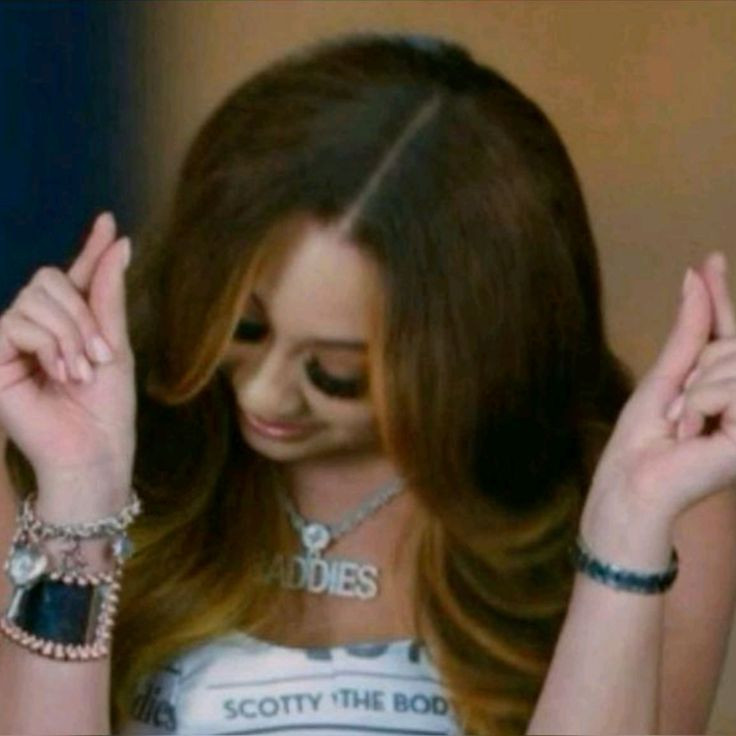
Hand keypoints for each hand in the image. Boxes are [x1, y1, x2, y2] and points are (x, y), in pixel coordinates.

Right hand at [0, 212, 136, 486]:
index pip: (77, 276)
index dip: (92, 248)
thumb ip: (107, 295)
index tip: (109, 221)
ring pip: (36, 299)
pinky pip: (16, 321)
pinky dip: (49, 344)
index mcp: (71, 323)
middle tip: (99, 356)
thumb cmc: (106, 407)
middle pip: (50, 279)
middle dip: (82, 315)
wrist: (92, 451)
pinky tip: (60, 373)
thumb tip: (119, 242)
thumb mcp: (114, 345)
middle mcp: (38, 326)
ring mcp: (12, 340)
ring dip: (70, 334)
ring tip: (81, 373)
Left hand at [588, 251, 735, 522]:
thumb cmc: (643, 439)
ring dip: (693, 393)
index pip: (726, 332)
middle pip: (729, 344)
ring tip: (685, 428)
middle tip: (678, 413)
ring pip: (730, 360)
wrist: (633, 484)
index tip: (709, 260)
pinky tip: (695, 436)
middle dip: (693, 370)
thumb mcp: (667, 375)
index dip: (720, 295)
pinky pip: (729, 386)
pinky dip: (699, 405)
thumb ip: (692, 329)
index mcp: (728, 386)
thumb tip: (697, 274)